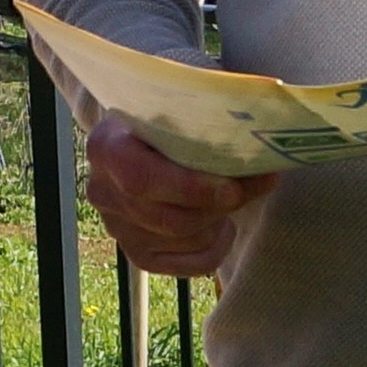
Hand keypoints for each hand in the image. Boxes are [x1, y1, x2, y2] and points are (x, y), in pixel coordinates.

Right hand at [84, 114, 269, 276]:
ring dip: (220, 219)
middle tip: (255, 184)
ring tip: (233, 193)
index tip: (231, 186)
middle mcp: (103, 190)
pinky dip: (218, 247)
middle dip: (218, 205)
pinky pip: (191, 264)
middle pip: (168, 217)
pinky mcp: (139, 254)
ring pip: (184, 239)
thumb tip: (263, 148)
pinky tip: (222, 222)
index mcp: (106, 144)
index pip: (139, 178)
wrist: (152, 133)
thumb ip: (213, 116)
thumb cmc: (174, 114)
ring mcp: (118, 226)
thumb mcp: (184, 102)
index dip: (189, 188)